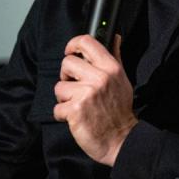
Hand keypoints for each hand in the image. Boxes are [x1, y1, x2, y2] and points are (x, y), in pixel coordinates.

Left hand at [53, 34, 136, 165]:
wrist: (121, 140)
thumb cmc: (120, 110)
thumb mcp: (122, 80)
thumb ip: (115, 57)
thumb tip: (114, 37)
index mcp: (111, 68)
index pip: (86, 42)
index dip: (73, 45)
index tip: (70, 52)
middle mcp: (99, 78)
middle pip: (66, 63)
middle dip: (67, 77)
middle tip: (75, 88)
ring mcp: (86, 94)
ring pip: (59, 87)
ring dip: (64, 99)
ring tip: (78, 106)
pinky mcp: (75, 110)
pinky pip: (57, 107)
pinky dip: (63, 115)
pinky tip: (76, 118)